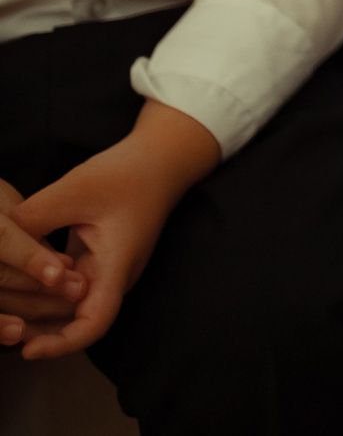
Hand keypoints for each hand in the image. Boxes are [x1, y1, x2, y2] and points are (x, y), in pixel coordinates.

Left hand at [3, 103, 219, 357]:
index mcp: (116, 265)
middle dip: (39, 335)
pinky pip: (69, 289)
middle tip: (1, 331)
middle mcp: (114, 277)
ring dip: (38, 315)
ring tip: (3, 315)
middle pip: (77, 322)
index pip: (95, 321)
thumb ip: (30, 221)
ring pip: (70, 308)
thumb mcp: (74, 191)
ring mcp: (107, 271)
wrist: (161, 159)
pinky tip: (17, 288)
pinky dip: (44, 294)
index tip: (27, 349)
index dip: (62, 344)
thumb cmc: (125, 174)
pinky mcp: (98, 262)